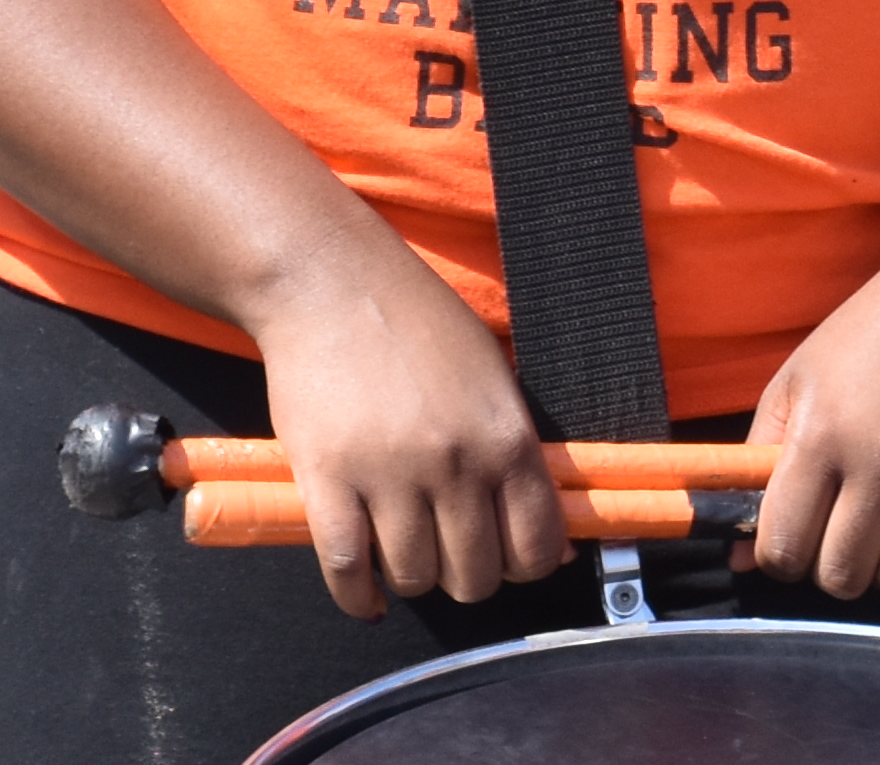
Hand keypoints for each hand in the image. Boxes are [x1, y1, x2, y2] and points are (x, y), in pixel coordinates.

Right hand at [249, 237, 566, 616]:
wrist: (333, 284)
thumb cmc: (418, 323)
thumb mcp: (493, 377)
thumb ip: (518, 455)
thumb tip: (552, 542)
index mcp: (505, 438)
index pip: (536, 546)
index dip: (525, 566)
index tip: (508, 559)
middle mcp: (454, 465)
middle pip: (474, 575)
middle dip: (467, 577)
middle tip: (451, 554)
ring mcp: (388, 476)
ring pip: (414, 578)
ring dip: (412, 579)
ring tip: (405, 554)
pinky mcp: (327, 481)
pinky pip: (346, 569)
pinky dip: (357, 596)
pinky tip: (365, 595)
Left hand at [743, 247, 879, 599]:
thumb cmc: (876, 331)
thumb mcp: (799, 377)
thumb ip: (760, 463)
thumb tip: (740, 557)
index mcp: (822, 433)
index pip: (784, 547)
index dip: (781, 556)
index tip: (798, 536)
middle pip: (842, 575)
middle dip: (833, 567)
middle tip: (846, 533)